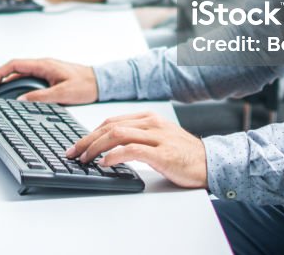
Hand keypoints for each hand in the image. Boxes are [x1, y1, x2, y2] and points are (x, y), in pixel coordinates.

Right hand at [0, 58, 97, 103]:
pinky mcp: (48, 77)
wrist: (100, 82)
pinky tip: (11, 93)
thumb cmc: (85, 84)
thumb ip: (42, 97)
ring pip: (19, 74)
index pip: (14, 65)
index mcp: (43, 65)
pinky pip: (27, 79)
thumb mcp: (63, 92)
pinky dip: (16, 85)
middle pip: (13, 68)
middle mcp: (42, 65)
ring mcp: (44, 71)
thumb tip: (21, 101)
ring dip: (5, 81)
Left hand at [65, 111, 206, 188]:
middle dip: (87, 140)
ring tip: (84, 159)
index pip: (111, 121)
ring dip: (95, 147)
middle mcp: (151, 123)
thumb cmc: (184, 155)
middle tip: (73, 153)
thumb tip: (109, 150)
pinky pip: (132, 150)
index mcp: (149, 118)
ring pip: (117, 135)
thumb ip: (137, 139)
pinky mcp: (162, 153)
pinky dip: (114, 156)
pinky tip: (104, 163)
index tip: (78, 146)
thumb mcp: (158, 140)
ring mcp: (157, 137)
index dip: (91, 133)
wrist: (211, 163)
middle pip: (110, 126)